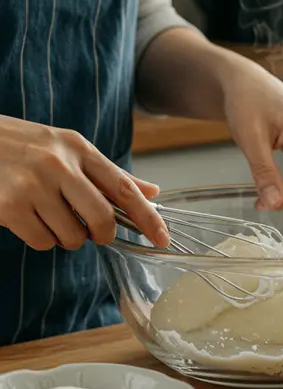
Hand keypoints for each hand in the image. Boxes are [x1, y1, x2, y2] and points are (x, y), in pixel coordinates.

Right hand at [0, 116, 169, 250]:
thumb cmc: (25, 146)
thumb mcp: (68, 148)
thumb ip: (109, 173)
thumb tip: (151, 192)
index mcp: (79, 148)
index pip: (124, 188)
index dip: (148, 217)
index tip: (162, 237)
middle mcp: (59, 165)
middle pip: (102, 217)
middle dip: (104, 235)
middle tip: (97, 234)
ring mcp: (32, 186)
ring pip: (72, 235)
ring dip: (69, 238)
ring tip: (54, 218)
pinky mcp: (8, 206)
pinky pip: (42, 241)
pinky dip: (43, 240)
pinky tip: (32, 220)